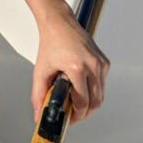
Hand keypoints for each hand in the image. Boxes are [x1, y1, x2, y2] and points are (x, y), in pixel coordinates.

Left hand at [31, 7, 109, 124]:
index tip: (69, 119)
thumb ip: (38, 95)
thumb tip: (39, 114)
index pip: (83, 103)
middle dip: (85, 113)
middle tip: (73, 114)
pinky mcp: (104, 62)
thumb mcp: (40, 71)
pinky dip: (94, 90)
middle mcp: (93, 66)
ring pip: (101, 95)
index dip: (76, 116)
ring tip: (75, 102)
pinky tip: (81, 87)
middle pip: (96, 103)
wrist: (59, 23)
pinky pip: (102, 83)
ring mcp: (101, 64)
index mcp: (77, 68)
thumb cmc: (50, 43)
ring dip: (90, 102)